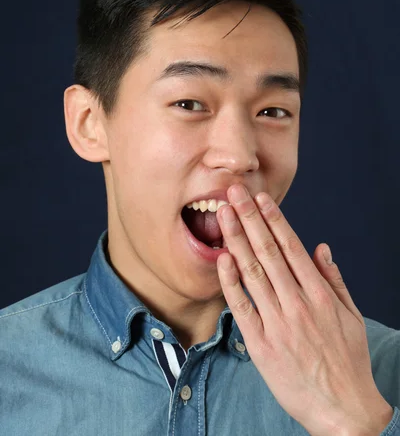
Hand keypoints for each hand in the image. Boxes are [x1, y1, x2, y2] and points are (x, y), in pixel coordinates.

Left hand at [216, 184, 393, 435]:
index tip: (261, 198)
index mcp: (319, 294)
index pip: (291, 246)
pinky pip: (241, 306)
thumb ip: (334, 279)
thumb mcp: (351, 316)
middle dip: (249, 218)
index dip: (273, 219)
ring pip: (251, 272)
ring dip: (235, 240)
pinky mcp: (260, 344)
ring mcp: (277, 323)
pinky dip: (230, 281)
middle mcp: (297, 303)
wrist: (342, 410)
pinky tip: (221, 258)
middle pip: (267, 251)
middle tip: (233, 193)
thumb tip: (320, 247)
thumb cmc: (348, 361)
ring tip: (222, 215)